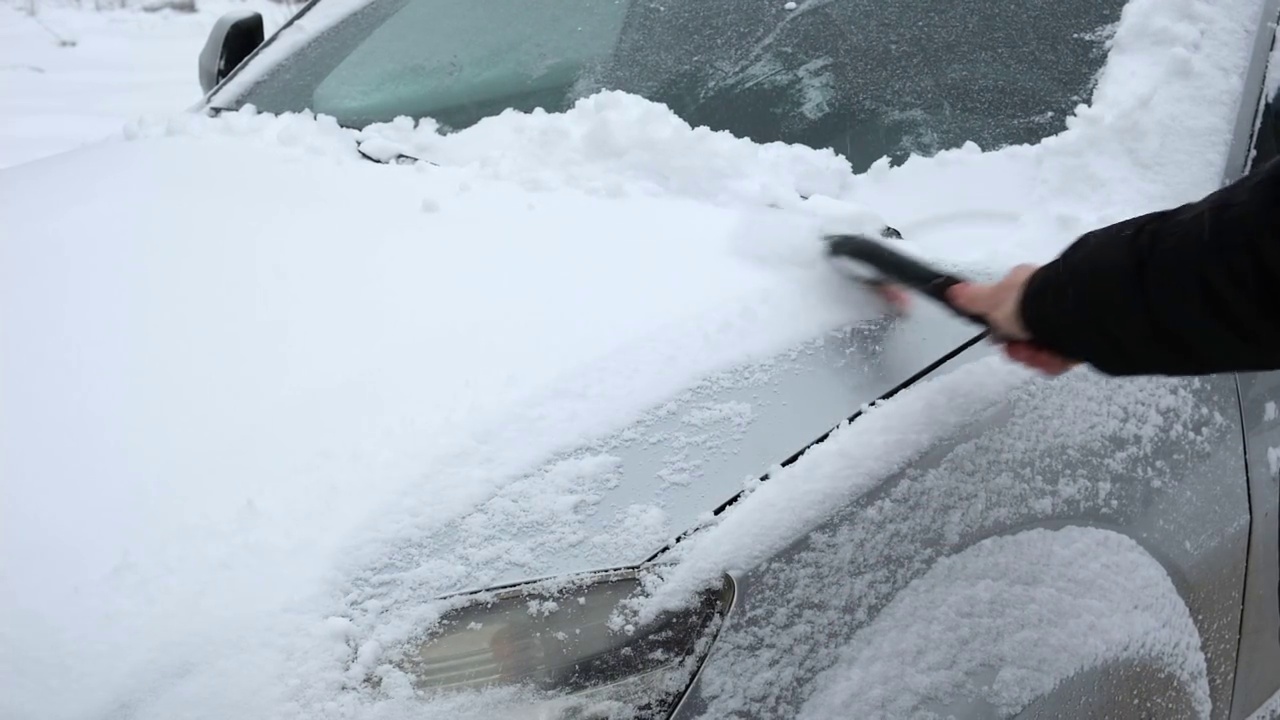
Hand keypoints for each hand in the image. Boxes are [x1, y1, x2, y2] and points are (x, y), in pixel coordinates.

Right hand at [946, 264, 1079, 375]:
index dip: (1001, 330)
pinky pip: (1060, 356)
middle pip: (1023, 334)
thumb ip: (971, 299)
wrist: (1069, 314)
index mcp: (1025, 286)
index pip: (1008, 310)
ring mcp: (1065, 319)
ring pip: (1041, 348)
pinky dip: (1053, 361)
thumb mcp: (991, 301)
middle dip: (1017, 349)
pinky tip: (1052, 358)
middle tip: (1017, 350)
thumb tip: (951, 289)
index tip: (998, 339)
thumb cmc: (1027, 304)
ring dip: (1034, 357)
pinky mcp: (1082, 337)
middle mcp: (1045, 301)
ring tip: (1036, 354)